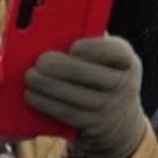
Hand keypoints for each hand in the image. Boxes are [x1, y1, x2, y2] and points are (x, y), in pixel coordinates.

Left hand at [21, 33, 149, 157]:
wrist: (120, 122)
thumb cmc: (102, 79)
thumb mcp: (106, 62)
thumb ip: (89, 46)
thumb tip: (52, 32)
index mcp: (127, 61)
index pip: (114, 51)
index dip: (92, 48)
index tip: (72, 47)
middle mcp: (125, 85)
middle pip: (88, 74)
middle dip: (60, 67)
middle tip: (39, 62)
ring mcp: (111, 108)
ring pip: (74, 95)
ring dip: (46, 85)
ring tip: (30, 77)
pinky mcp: (95, 126)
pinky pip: (67, 113)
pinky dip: (46, 104)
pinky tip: (32, 95)